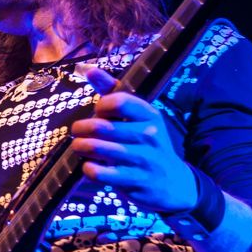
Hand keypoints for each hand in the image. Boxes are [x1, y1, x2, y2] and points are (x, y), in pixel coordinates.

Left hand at [70, 67, 196, 213]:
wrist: (173, 182)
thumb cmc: (147, 144)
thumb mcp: (138, 117)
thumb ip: (113, 92)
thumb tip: (90, 70)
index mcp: (150, 115)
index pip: (117, 101)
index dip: (100, 106)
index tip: (98, 112)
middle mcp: (149, 135)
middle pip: (101, 127)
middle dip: (81, 129)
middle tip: (77, 133)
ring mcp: (143, 159)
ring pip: (98, 149)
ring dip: (81, 147)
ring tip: (79, 147)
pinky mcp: (135, 181)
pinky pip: (100, 173)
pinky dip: (88, 169)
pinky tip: (90, 166)